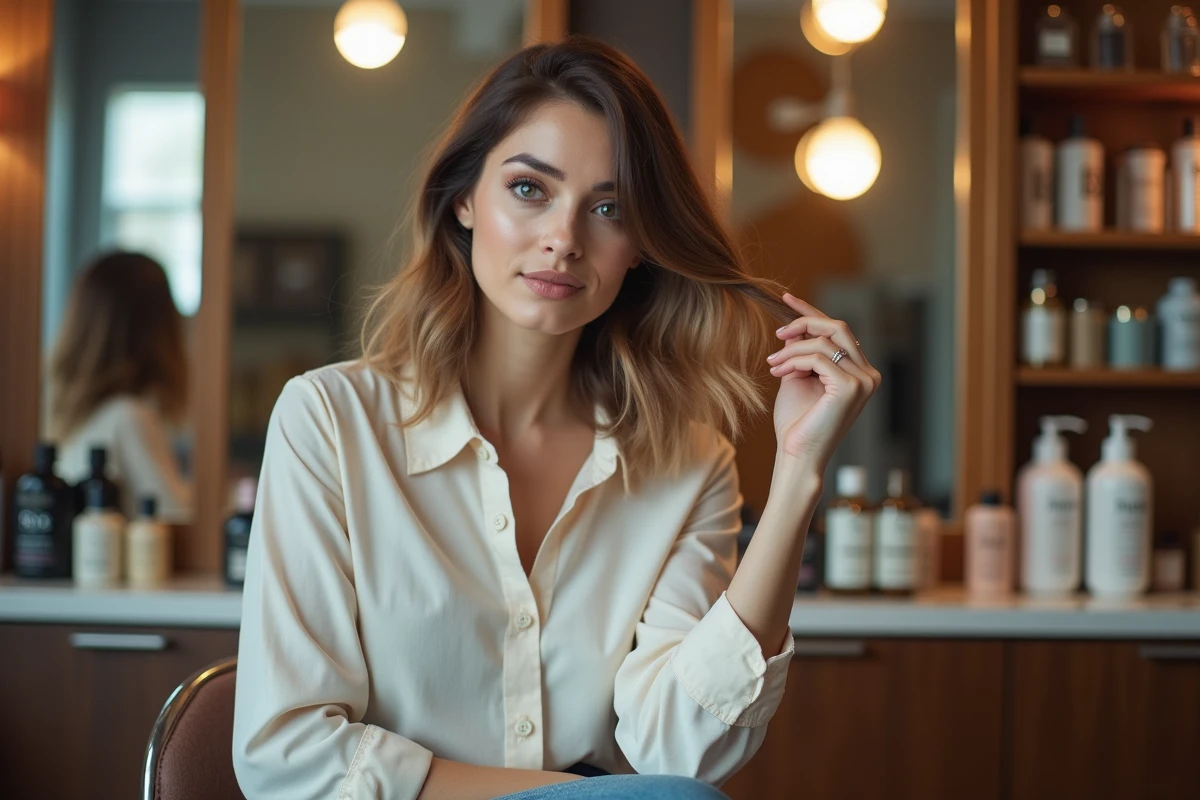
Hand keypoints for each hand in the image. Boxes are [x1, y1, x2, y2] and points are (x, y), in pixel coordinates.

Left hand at [767, 293, 880, 471]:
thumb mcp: (797, 377)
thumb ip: (801, 352)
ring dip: (791, 349)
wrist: (797, 455)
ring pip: (824, 341)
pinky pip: (818, 357)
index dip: (812, 313)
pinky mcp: (850, 387)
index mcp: (859, 372)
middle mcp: (868, 374)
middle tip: (777, 335)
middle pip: (838, 327)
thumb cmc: (797, 423)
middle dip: (804, 324)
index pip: (838, 332)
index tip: (786, 299)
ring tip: (772, 364)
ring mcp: (863, 381)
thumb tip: (794, 326)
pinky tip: (779, 374)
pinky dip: (794, 361)